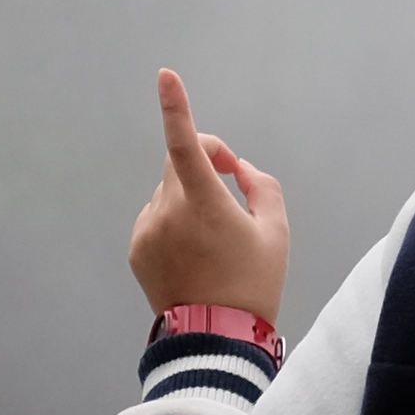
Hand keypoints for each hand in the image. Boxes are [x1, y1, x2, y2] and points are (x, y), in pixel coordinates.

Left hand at [126, 67, 290, 317]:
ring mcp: (148, 230)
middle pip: (178, 162)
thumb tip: (236, 168)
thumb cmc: (253, 284)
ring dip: (189, 198)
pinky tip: (194, 255)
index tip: (166, 76)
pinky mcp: (137, 248)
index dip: (176, 107)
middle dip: (203, 160)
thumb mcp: (276, 232)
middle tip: (230, 179)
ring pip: (168, 193)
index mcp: (204, 202)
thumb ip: (261, 186)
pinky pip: (157, 218)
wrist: (215, 339)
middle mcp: (168, 211)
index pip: (186, 143)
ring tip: (215, 239)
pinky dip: (174, 222)